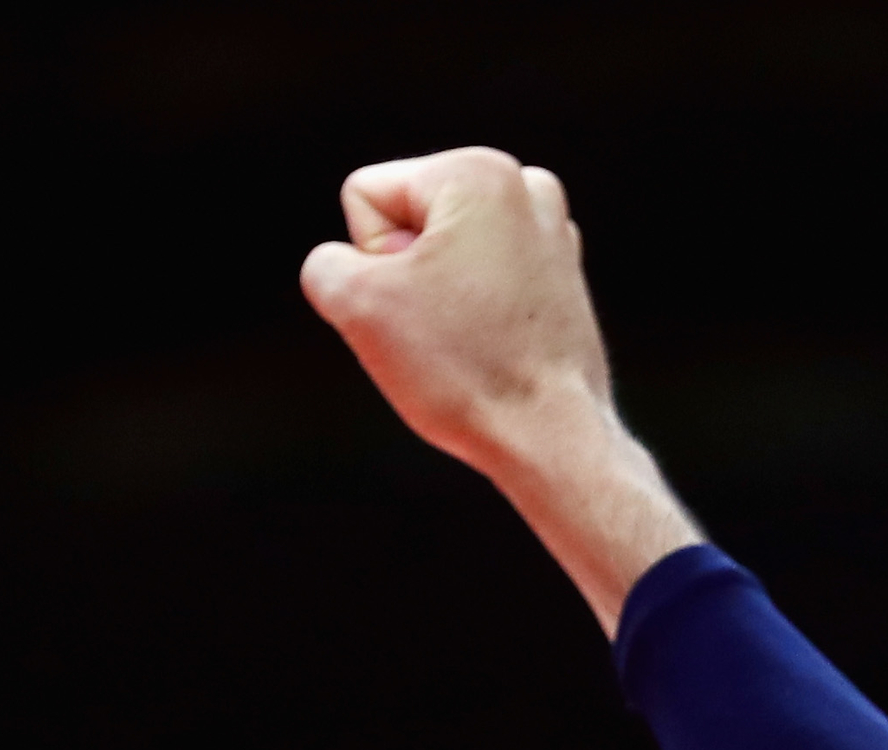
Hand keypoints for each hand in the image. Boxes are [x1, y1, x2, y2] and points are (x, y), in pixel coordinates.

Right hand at [300, 148, 608, 475]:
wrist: (551, 441)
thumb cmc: (465, 371)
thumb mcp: (353, 303)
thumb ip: (325, 263)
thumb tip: (352, 269)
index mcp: (478, 170)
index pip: (365, 196)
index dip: (370, 258)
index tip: (414, 300)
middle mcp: (526, 187)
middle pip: (406, 223)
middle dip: (405, 276)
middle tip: (443, 328)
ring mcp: (552, 234)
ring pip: (442, 258)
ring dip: (438, 298)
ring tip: (471, 340)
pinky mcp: (562, 280)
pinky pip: (480, 286)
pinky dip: (476, 316)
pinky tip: (496, 349)